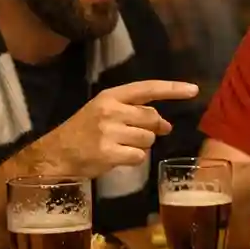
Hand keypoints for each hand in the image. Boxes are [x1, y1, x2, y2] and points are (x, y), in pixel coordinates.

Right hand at [33, 79, 198, 178]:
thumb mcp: (106, 113)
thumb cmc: (83, 132)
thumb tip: (167, 125)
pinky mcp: (108, 152)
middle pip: (152, 118)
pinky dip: (133, 160)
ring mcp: (109, 131)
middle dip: (151, 129)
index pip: (147, 88)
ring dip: (140, 146)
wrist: (56, 154)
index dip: (172, 89)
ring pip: (148, 139)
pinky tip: (116, 158)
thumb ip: (135, 114)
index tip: (193, 90)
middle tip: (135, 135)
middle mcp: (110, 110)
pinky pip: (139, 157)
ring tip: (119, 146)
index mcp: (110, 96)